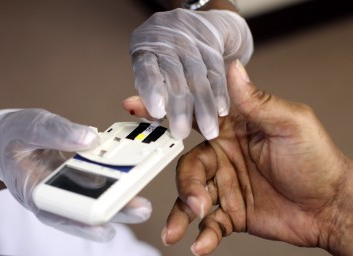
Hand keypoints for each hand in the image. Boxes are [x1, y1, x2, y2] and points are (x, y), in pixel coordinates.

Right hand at [0, 108, 151, 241]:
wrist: (5, 140)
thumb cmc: (14, 135)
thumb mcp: (30, 127)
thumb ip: (56, 132)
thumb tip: (90, 139)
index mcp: (34, 190)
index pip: (58, 213)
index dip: (83, 222)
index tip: (106, 226)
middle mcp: (53, 197)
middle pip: (84, 212)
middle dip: (114, 212)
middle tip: (141, 210)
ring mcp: (66, 189)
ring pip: (94, 201)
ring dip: (120, 202)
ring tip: (144, 204)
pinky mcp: (76, 179)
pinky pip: (96, 185)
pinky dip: (115, 184)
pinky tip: (133, 181)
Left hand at [130, 9, 252, 139]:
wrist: (197, 25)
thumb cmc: (167, 56)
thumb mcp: (151, 68)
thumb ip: (145, 93)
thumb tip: (131, 109)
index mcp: (146, 47)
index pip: (146, 68)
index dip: (152, 89)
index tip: (157, 111)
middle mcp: (168, 41)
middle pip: (174, 76)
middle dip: (180, 107)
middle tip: (182, 132)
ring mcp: (191, 42)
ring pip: (198, 76)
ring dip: (204, 106)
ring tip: (208, 130)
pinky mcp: (212, 45)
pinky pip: (216, 72)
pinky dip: (219, 93)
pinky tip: (221, 111)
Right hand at [162, 60, 347, 254]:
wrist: (332, 207)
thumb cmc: (317, 159)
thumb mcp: (291, 124)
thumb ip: (257, 101)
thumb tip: (233, 68)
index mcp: (234, 127)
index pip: (194, 114)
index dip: (165, 109)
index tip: (136, 106)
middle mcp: (224, 154)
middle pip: (187, 164)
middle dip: (185, 184)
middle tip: (194, 199)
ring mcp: (225, 184)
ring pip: (191, 196)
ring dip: (184, 212)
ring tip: (183, 229)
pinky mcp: (231, 212)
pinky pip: (208, 223)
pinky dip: (202, 235)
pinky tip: (201, 244)